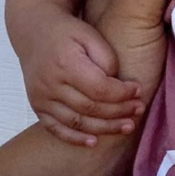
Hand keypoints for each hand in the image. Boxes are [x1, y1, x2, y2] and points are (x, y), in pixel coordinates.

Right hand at [20, 11, 144, 146]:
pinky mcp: (36, 106)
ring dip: (104, 128)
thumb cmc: (68, 33)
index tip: (138, 90)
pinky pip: (56, 128)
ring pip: (76, 122)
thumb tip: (118, 86)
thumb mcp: (91, 35)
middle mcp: (49, 83)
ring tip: (127, 127)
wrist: (35, 33)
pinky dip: (74, 138)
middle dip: (118, 112)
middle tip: (139, 110)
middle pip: (90, 108)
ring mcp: (40, 97)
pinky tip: (93, 142)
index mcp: (65, 63)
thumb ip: (107, 59)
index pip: (99, 88)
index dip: (122, 94)